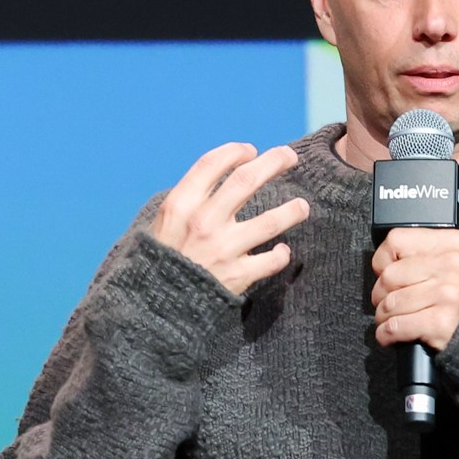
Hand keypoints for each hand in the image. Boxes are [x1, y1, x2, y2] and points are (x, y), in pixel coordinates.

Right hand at [148, 143, 309, 294]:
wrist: (155, 306)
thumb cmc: (162, 260)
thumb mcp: (164, 224)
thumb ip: (190, 202)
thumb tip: (221, 179)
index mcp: (181, 205)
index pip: (212, 164)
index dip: (234, 152)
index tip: (249, 151)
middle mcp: (203, 222)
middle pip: (246, 180)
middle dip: (273, 162)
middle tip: (289, 156)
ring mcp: (223, 249)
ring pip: (271, 220)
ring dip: (292, 210)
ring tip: (302, 206)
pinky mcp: (237, 275)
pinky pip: (271, 261)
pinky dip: (280, 255)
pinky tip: (281, 251)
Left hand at [368, 227, 458, 351]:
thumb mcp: (450, 260)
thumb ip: (420, 254)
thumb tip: (382, 266)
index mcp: (451, 244)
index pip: (395, 241)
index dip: (383, 261)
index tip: (387, 273)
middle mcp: (452, 266)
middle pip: (388, 276)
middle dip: (381, 294)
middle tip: (390, 302)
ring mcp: (448, 294)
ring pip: (389, 304)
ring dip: (383, 317)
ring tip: (393, 319)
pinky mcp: (441, 321)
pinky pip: (395, 326)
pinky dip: (386, 334)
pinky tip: (392, 334)